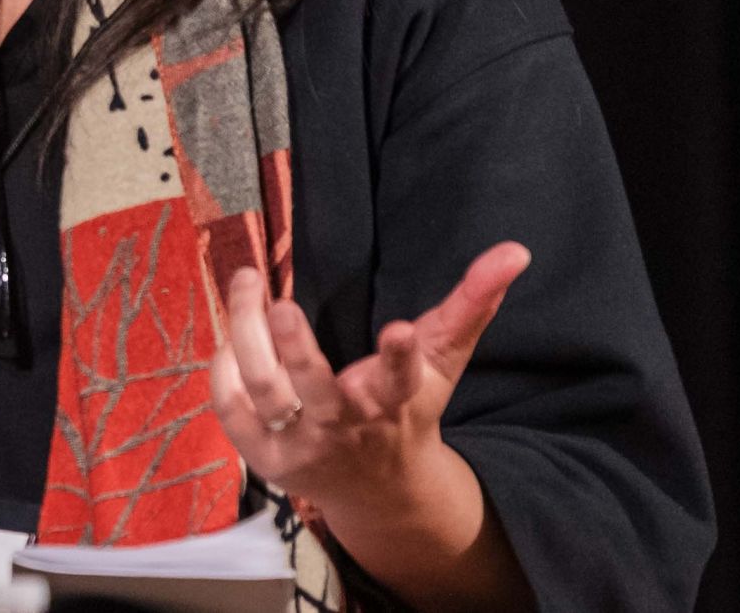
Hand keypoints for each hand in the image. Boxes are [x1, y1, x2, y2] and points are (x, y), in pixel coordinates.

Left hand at [206, 243, 533, 611]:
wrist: (380, 489)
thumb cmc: (408, 408)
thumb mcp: (444, 358)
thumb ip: (474, 303)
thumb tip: (517, 251)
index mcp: (394, 401)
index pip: (402, 379)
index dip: (401, 356)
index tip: (399, 329)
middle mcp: (346, 426)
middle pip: (316, 392)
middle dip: (297, 351)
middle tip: (281, 305)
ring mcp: (303, 446)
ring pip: (265, 394)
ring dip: (247, 341)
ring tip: (247, 286)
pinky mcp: (266, 459)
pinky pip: (232, 414)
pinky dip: (223, 374)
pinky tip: (227, 336)